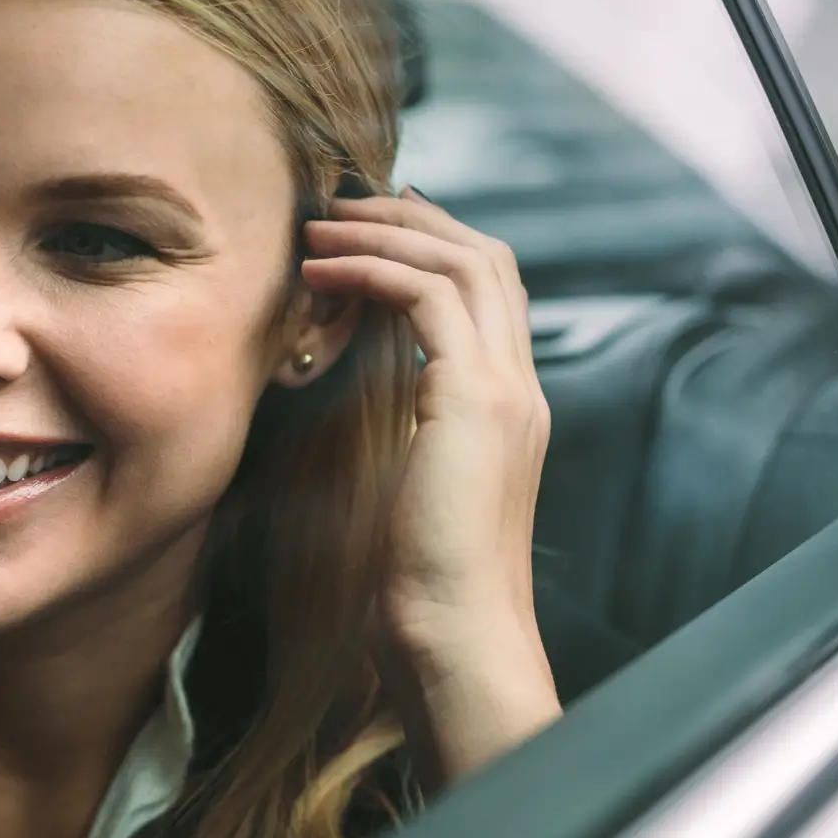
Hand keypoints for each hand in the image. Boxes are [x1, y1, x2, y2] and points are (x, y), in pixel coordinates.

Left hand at [301, 188, 559, 781]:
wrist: (453, 634)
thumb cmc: (417, 583)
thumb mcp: (406, 486)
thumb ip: (400, 430)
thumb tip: (356, 392)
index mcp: (509, 407)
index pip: (490, 293)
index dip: (436, 245)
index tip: (375, 225)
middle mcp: (518, 388)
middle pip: (487, 259)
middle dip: (412, 219)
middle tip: (342, 204)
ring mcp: (505, 390)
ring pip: (463, 263)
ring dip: (386, 234)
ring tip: (320, 228)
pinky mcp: (475, 401)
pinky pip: (429, 298)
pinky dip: (375, 271)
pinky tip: (324, 274)